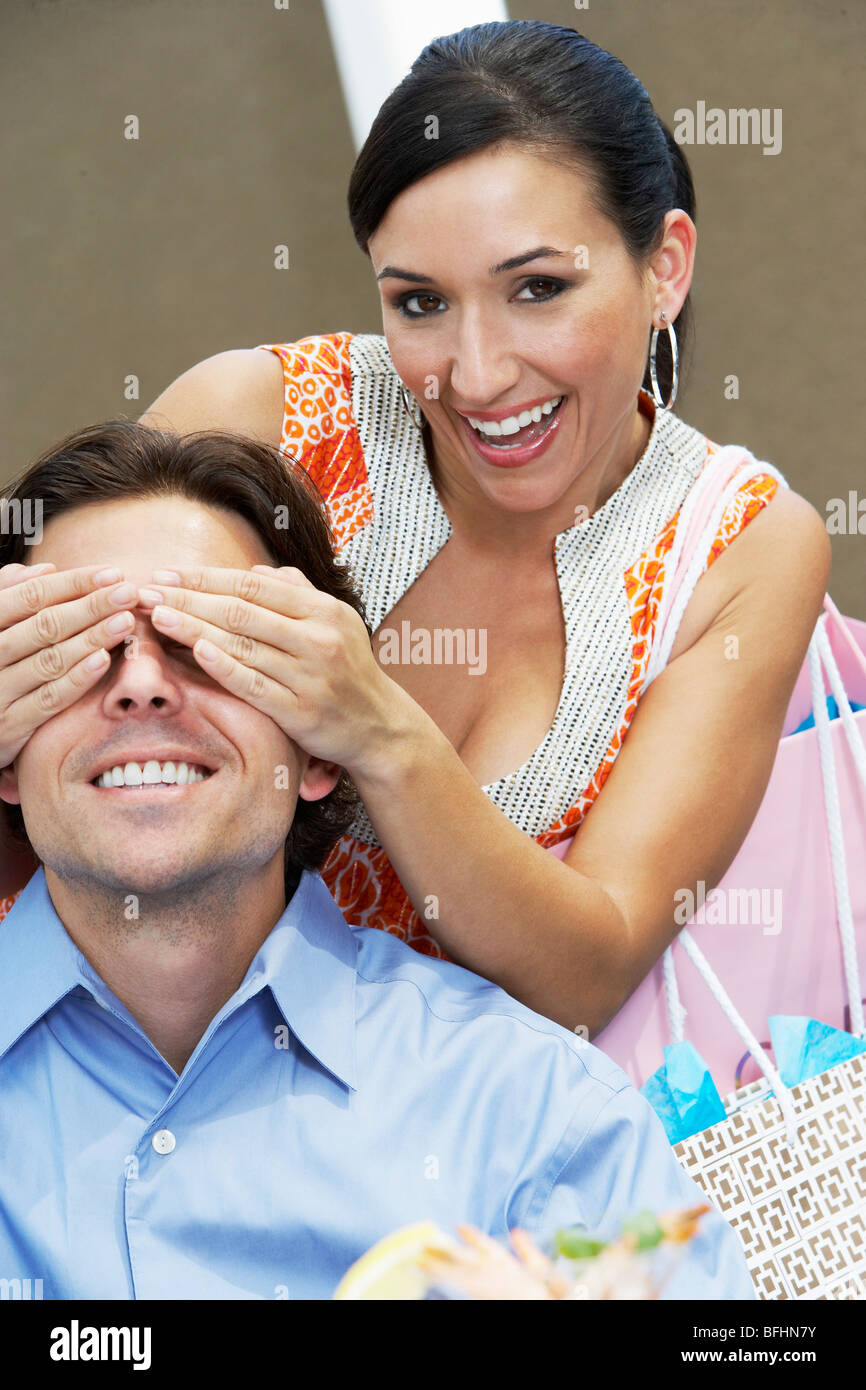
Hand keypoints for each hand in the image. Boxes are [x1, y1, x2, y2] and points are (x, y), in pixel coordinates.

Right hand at [0, 563, 138, 768]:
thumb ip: (10, 596)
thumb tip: (44, 569)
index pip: (31, 596)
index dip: (73, 583)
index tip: (112, 574)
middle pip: (44, 626)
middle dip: (91, 607)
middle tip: (128, 593)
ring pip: (50, 661)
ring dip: (91, 639)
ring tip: (125, 622)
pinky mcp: (10, 725)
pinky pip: (48, 699)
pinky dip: (77, 679)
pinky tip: (103, 660)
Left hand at [138, 564, 400, 776]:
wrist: (379, 726)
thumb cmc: (349, 671)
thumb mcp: (336, 623)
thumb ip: (296, 595)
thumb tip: (255, 574)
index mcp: (324, 610)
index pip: (253, 587)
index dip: (206, 578)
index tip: (167, 574)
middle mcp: (319, 639)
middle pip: (242, 612)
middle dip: (188, 599)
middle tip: (147, 592)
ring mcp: (310, 676)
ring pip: (243, 646)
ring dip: (194, 629)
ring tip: (157, 617)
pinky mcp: (301, 712)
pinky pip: (255, 685)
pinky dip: (224, 667)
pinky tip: (196, 651)